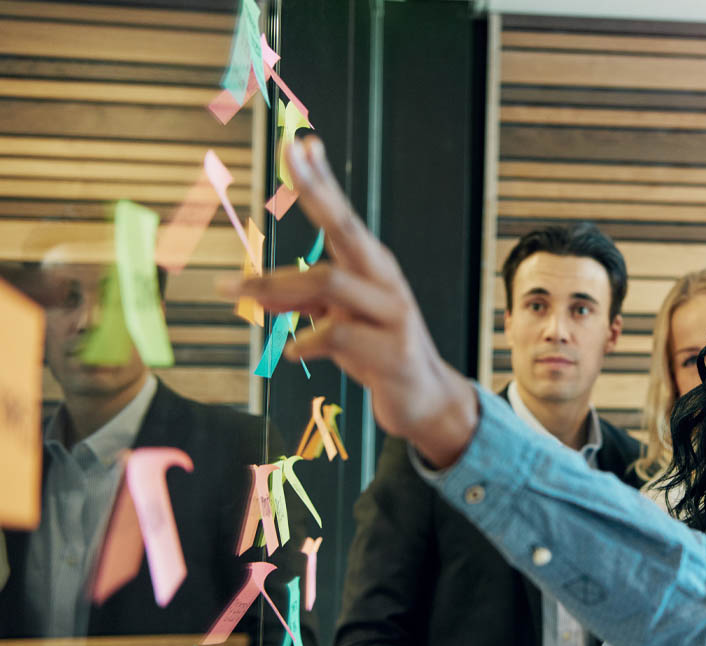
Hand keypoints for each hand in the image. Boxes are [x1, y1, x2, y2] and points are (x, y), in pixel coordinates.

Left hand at [228, 136, 476, 465]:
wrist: (426, 400)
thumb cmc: (377, 352)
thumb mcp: (336, 321)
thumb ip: (302, 302)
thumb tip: (255, 289)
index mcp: (372, 269)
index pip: (342, 216)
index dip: (320, 180)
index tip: (299, 143)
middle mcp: (385, 282)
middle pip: (346, 228)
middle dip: (317, 190)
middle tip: (290, 154)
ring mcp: (392, 314)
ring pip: (329, 282)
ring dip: (276, 285)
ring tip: (236, 293)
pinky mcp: (391, 352)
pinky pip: (336, 335)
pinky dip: (306, 340)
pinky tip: (292, 352)